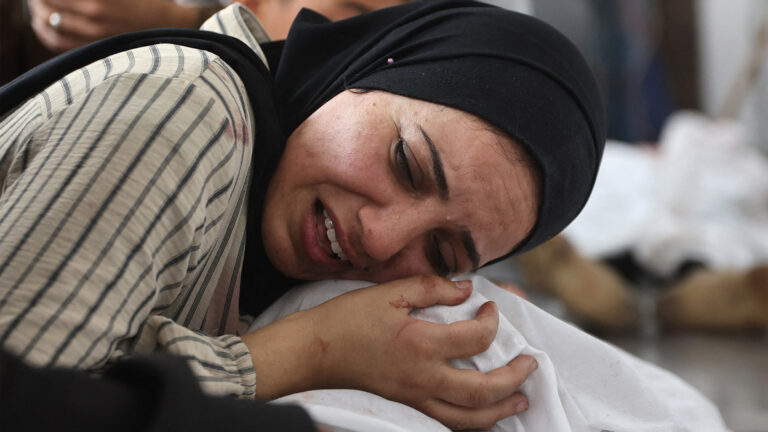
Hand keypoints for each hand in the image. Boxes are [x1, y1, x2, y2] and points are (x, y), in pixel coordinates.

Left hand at [28, 0, 201, 51]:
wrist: (173, 26)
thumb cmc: (149, 0)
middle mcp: (93, 17)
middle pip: (46, 5)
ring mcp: (94, 36)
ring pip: (49, 26)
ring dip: (38, 15)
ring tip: (38, 8)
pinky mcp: (96, 48)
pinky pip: (60, 43)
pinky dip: (46, 33)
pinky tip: (44, 25)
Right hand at [242, 275, 536, 430]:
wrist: (314, 351)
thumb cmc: (347, 319)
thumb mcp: (388, 292)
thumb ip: (431, 288)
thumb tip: (465, 290)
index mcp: (420, 343)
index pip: (475, 338)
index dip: (491, 320)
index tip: (489, 307)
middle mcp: (423, 377)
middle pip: (483, 390)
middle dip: (513, 378)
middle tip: (530, 363)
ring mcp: (414, 398)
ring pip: (468, 418)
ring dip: (499, 410)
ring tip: (520, 400)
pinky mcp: (406, 406)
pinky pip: (446, 422)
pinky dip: (471, 422)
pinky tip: (481, 415)